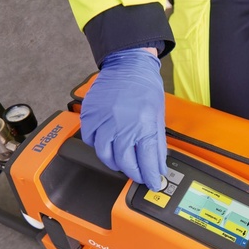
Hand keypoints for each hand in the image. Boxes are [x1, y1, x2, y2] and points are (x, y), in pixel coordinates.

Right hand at [80, 48, 166, 190]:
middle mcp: (122, 125)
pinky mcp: (90, 116)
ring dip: (114, 163)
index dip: (150, 176)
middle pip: (125, 162)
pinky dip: (97, 146)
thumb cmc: (145, 88)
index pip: (147, 161)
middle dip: (133, 173)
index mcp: (144, 125)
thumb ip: (157, 143)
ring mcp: (103, 120)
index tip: (152, 183)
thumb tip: (158, 166)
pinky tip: (106, 144)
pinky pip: (90, 141)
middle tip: (137, 175)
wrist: (128, 65)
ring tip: (122, 162)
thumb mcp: (158, 116)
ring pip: (105, 155)